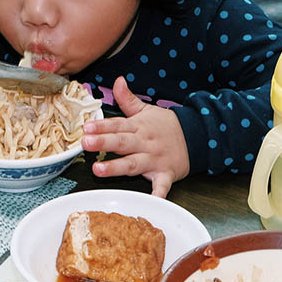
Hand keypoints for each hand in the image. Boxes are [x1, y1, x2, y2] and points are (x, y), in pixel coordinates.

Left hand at [81, 76, 189, 197]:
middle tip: (85, 143)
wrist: (195, 137)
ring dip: (117, 167)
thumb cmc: (166, 126)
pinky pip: (162, 185)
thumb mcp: (146, 110)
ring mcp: (155, 159)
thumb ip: (128, 99)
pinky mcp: (166, 174)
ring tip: (98, 169)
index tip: (86, 127)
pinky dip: (158, 193)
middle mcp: (145, 143)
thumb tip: (117, 81)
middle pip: (122, 142)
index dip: (101, 126)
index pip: (117, 125)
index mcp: (139, 126)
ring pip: (134, 164)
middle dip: (103, 143)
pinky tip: (151, 200)